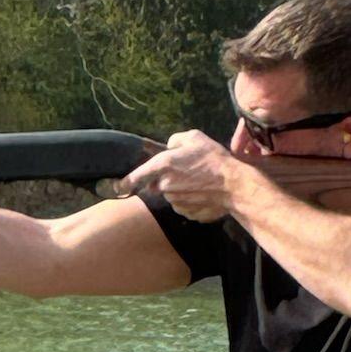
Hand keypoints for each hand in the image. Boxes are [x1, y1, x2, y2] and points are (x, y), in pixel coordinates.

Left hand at [118, 131, 248, 220]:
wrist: (233, 185)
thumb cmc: (214, 159)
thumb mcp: (194, 138)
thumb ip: (175, 140)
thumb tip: (169, 147)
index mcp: (163, 165)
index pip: (137, 176)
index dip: (125, 182)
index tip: (117, 188)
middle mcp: (165, 185)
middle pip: (158, 185)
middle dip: (167, 180)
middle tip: (188, 173)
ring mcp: (175, 202)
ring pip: (171, 196)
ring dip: (180, 190)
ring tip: (200, 182)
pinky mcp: (186, 213)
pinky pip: (183, 206)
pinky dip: (190, 200)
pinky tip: (204, 193)